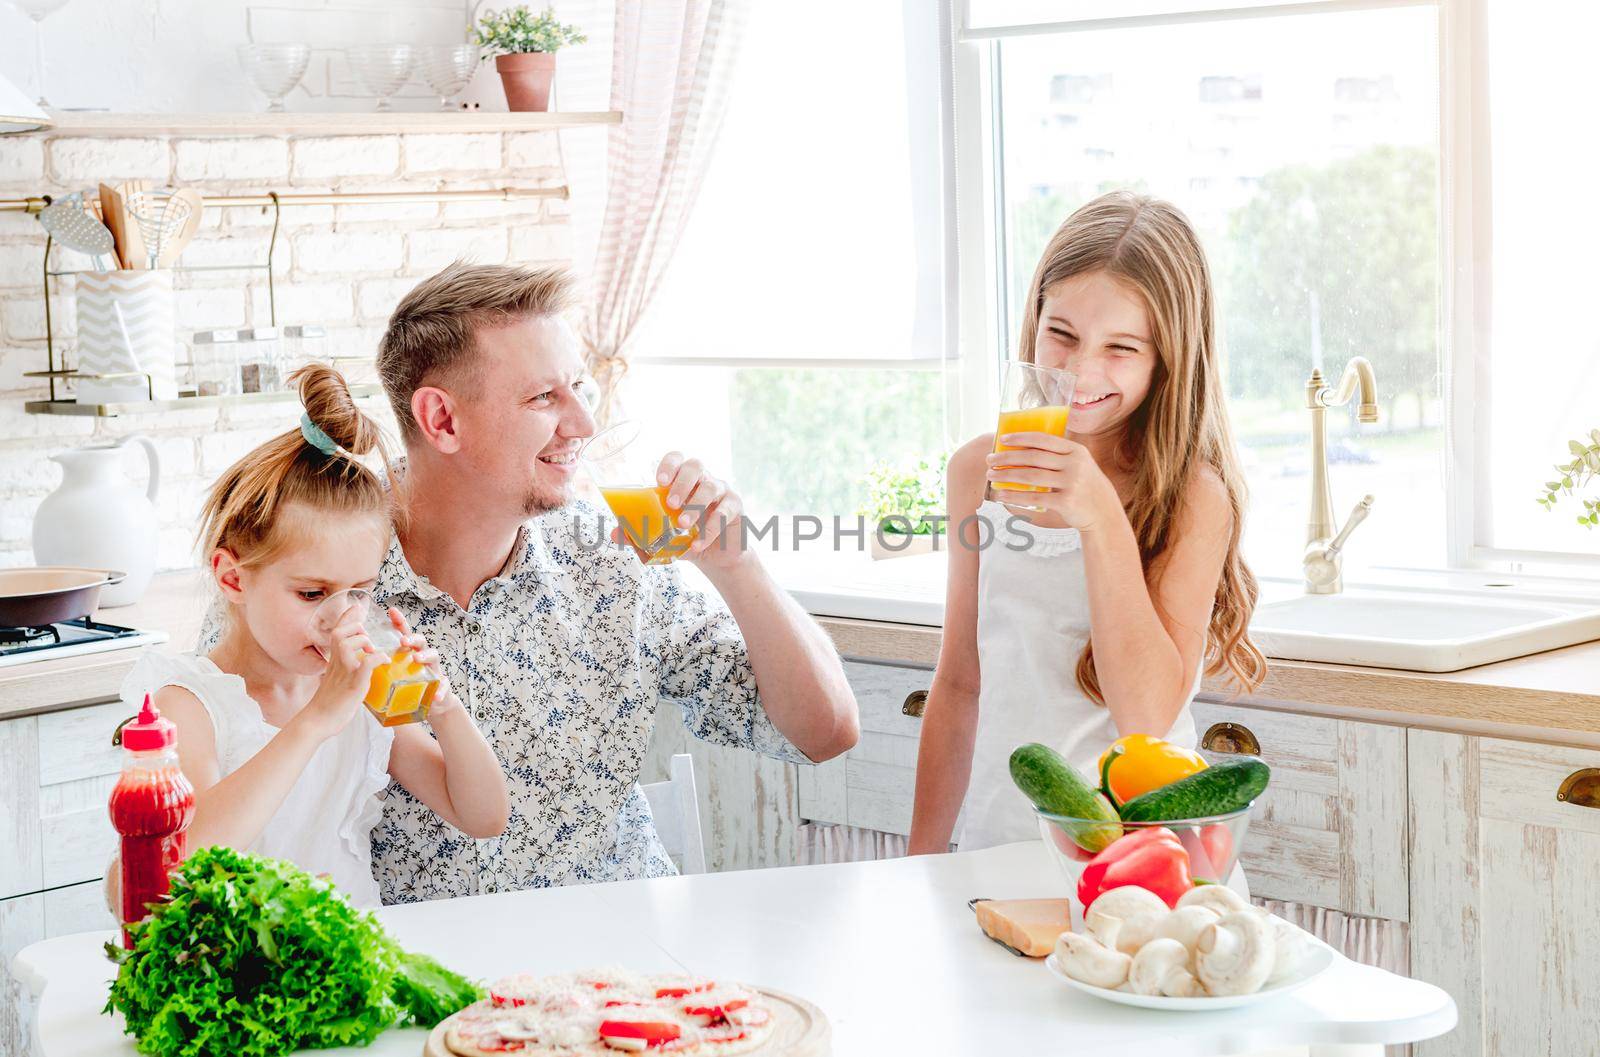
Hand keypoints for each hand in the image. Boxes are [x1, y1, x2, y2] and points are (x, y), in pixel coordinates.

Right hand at [303, 606, 380, 738]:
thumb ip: (342, 669)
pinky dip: (377, 658)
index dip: (346, 617)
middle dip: (355, 627)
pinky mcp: (353, 685)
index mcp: (333, 661)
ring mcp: (343, 673)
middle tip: (366, 637)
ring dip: (363, 640)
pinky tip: (385, 660)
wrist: (317, 723)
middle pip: (339, 632)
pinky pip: (366, 664)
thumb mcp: (334, 681)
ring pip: (347, 643)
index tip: (356, 606)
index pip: (337, 632)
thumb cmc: (328, 705)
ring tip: (371, 649)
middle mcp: (336, 664)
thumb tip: (355, 665)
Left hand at [387, 609, 461, 718]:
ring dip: (426, 656)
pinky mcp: (441, 686)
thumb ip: (379, 668)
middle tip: (402, 640)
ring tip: (417, 659)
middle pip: (420, 641)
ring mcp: (434, 670)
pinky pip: (444, 687)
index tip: (391, 611)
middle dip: (412, 638)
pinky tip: (437, 696)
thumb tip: (353, 664)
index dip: (399, 621)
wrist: (427, 705)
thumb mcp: (392, 675)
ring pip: (434, 656)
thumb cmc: (406, 687)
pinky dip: (441, 690)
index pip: (404, 633)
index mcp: (408, 652)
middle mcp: (422, 657)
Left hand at [612, 451, 751, 570]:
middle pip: (696, 466)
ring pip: (711, 486)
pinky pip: (726, 511)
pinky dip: (711, 529)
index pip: (677, 459)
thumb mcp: (663, 537)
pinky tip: (698, 544)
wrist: (718, 557)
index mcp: (683, 481)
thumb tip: (615, 533)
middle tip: (671, 504)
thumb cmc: (688, 538)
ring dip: (695, 505)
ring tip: (683, 525)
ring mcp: (721, 492)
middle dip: (682, 482)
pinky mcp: (736, 507)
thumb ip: (640, 533)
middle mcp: (703, 480)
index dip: (669, 465)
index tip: (659, 480)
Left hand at [985, 431, 1120, 530]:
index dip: (1021, 438)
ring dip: (1007, 475)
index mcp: (1075, 450)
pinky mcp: (1066, 501)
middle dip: (1007, 457)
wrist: (1103, 512)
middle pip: (1033, 457)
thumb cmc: (1084, 486)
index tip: (1002, 439)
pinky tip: (1001, 494)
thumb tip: (1021, 449)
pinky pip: (1035, 497)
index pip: (1043, 439)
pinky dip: (1015, 495)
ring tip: (991, 475)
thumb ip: (1057, 456)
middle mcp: (1075, 464)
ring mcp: (1071, 483)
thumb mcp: (1078, 464)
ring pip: (1031, 476)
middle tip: (990, 460)